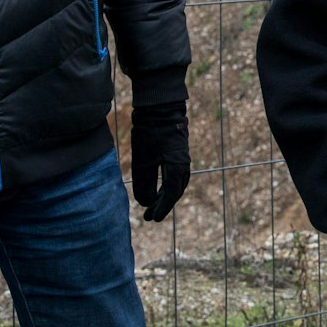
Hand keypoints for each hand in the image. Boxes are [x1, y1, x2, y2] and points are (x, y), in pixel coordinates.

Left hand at [132, 100, 190, 221]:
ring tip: (152, 205)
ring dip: (164, 196)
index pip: (170, 195)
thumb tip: (144, 202)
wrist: (161, 108)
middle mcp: (183, 165)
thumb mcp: (143, 159)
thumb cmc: (151, 132)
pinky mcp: (177, 153)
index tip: (152, 219)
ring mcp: (182, 158)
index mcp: (177, 168)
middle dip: (161, 205)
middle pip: (174, 191)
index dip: (161, 208)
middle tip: (148, 216)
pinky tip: (156, 187)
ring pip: (176, 184)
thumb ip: (144, 183)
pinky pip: (175, 175)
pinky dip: (166, 185)